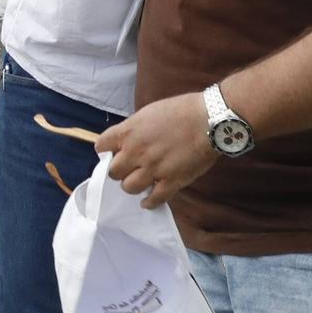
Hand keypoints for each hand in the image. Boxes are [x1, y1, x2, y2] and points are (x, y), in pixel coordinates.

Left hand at [93, 92, 217, 209]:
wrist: (210, 119)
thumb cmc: (182, 110)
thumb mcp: (148, 112)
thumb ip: (133, 129)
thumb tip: (125, 141)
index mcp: (129, 132)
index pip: (101, 146)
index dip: (106, 151)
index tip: (113, 153)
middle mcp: (136, 152)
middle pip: (113, 172)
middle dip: (120, 170)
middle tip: (129, 169)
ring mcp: (153, 169)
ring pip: (128, 187)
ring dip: (133, 185)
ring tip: (140, 182)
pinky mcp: (171, 182)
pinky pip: (153, 199)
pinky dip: (149, 202)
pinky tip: (148, 200)